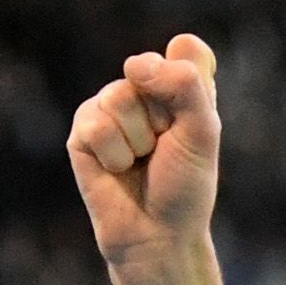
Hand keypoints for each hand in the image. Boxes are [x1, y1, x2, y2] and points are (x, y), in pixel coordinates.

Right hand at [66, 33, 221, 273]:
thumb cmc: (184, 187)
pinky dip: (114, 155)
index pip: (187, 50)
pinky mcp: (83, 129)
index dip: (190, 84)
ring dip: (137, 140)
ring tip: (140, 162)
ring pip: (118, 96)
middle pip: (147, 69)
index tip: (194, 121)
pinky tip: (117, 170)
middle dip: (163, 118)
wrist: (157, 234)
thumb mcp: (202, 133)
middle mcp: (144, 89)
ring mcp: (111, 106)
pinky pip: (96, 124)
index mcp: (182, 85)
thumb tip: (134, 62)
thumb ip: (185, 85)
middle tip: (164, 150)